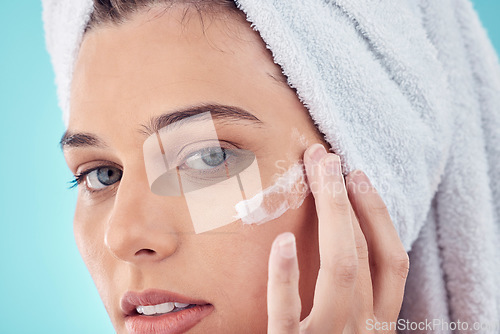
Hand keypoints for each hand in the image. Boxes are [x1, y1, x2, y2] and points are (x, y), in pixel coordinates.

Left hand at [267, 144, 408, 332]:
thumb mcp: (348, 328)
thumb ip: (350, 299)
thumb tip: (345, 239)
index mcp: (378, 323)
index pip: (393, 262)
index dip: (378, 214)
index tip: (358, 176)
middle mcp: (361, 329)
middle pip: (362, 253)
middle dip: (346, 198)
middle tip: (326, 157)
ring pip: (341, 270)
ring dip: (332, 212)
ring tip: (316, 170)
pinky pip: (287, 313)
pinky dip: (286, 276)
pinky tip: (283, 240)